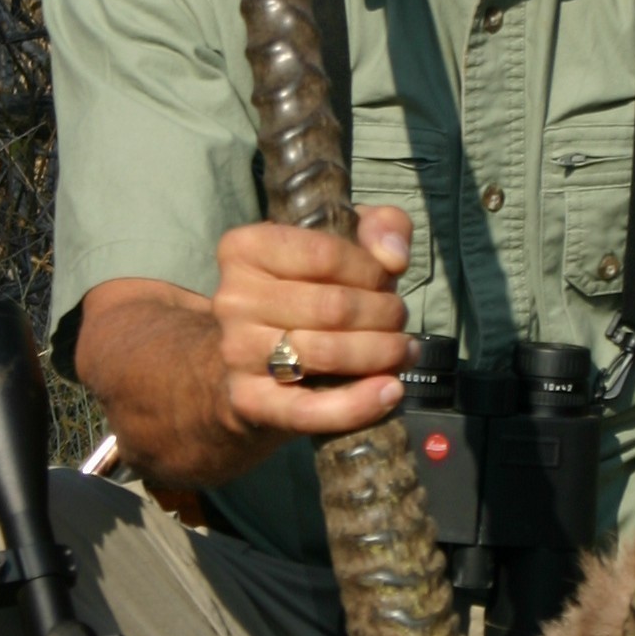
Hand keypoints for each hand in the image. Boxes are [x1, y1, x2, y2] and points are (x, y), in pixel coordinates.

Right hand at [212, 205, 413, 442]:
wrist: (254, 358)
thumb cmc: (307, 289)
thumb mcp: (344, 241)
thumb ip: (380, 226)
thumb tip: (394, 256)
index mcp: (244, 248)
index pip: (324, 253)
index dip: (371, 270)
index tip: (387, 280)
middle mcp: (232, 299)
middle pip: (332, 306)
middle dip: (385, 314)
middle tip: (399, 321)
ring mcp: (236, 352)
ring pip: (327, 352)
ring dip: (382, 353)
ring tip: (402, 351)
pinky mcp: (248, 401)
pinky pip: (308, 409)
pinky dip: (358, 405)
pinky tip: (390, 391)